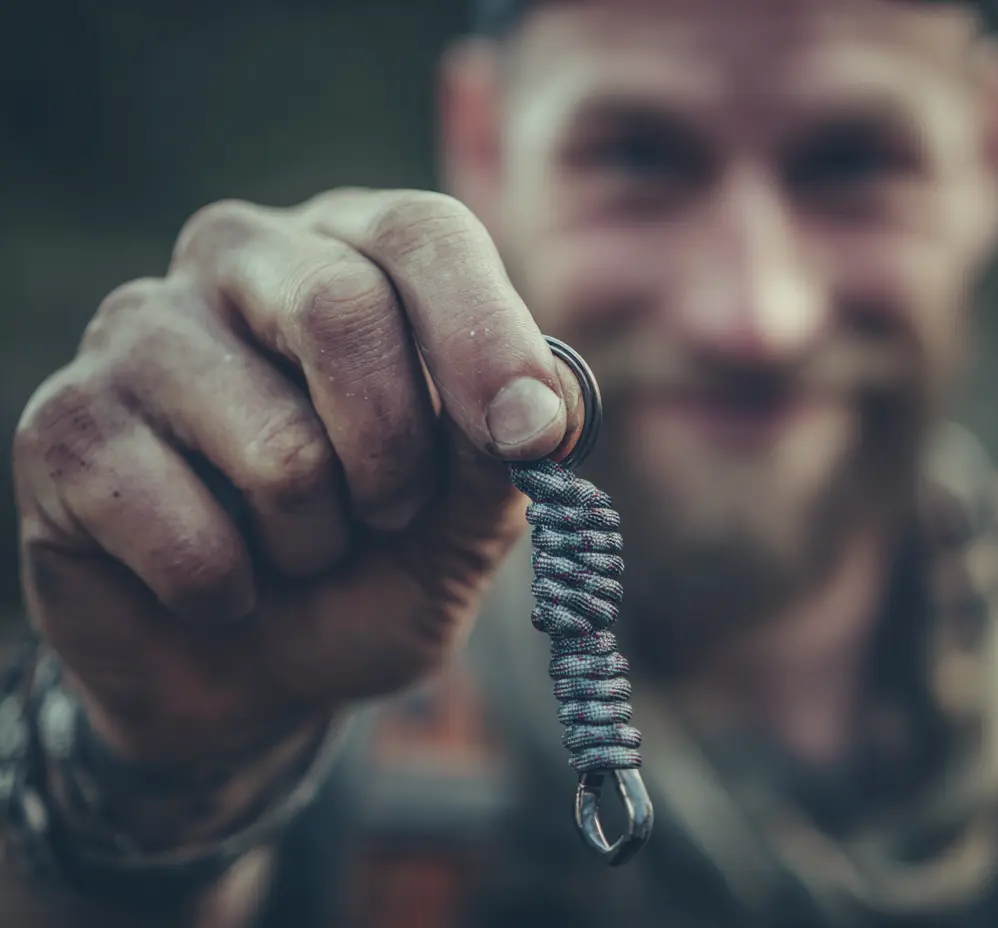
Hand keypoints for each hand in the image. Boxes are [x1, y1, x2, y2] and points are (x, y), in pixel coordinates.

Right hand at [12, 189, 581, 765]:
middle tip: (386, 514)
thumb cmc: (368, 572)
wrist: (250, 672)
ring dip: (314, 541)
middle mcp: (237, 260)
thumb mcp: (464, 522)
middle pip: (342, 310)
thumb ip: (503, 457)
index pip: (423, 233)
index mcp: (350, 252)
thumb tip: (542, 411)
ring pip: (277, 445)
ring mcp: (137, 331)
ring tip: (292, 546)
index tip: (532, 435)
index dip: (486, 334)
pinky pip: (186, 532)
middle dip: (395, 459)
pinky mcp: (63, 425)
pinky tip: (214, 581)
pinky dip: (229, 590)